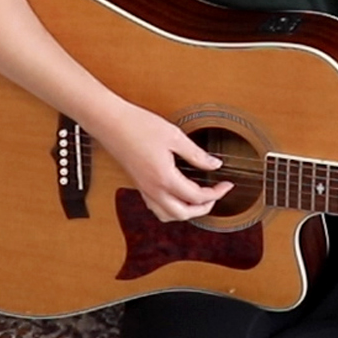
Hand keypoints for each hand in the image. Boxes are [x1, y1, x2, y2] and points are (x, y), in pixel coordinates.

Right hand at [94, 104, 230, 221]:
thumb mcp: (175, 137)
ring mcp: (144, 189)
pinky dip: (170, 208)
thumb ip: (197, 154)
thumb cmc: (138, 126)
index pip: (197, 197)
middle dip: (204, 208)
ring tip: (199, 200)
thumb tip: (215, 164)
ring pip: (168, 215)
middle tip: (216, 195)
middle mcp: (153, 189)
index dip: (217, 193)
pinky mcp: (138, 185)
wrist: (110, 123)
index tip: (227, 185)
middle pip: (183, 213)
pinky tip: (177, 196)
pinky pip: (156, 207)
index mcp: (165, 178)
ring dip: (186, 212)